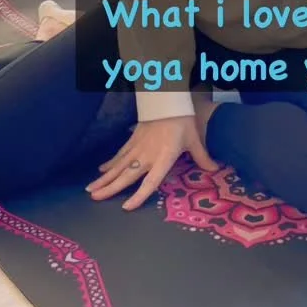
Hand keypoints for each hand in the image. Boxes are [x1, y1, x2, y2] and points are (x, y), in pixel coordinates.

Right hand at [86, 115, 215, 210]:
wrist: (169, 98)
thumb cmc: (183, 120)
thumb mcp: (195, 139)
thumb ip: (202, 157)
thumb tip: (216, 170)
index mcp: (163, 157)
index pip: (150, 181)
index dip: (139, 195)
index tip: (126, 208)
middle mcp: (147, 155)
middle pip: (127, 175)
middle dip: (110, 188)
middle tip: (94, 198)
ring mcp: (137, 146)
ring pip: (118, 165)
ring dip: (104, 178)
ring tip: (90, 189)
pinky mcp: (133, 138)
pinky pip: (120, 153)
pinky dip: (110, 162)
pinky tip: (101, 170)